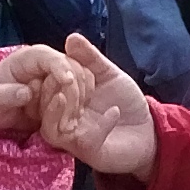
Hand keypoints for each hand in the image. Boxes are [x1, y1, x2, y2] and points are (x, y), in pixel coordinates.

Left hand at [0, 44, 78, 140]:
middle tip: (69, 114)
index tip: (67, 82)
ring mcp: (60, 74)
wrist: (0, 112)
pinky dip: (81, 105)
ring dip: (79, 99)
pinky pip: (83, 92)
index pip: (47, 56)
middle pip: (71, 66)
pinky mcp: (68, 88)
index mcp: (27, 58)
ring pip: (81, 79)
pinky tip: (73, 122)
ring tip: (69, 123)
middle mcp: (47, 62)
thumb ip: (5, 96)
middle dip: (73, 88)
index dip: (59, 66)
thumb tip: (26, 93)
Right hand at [21, 34, 157, 178]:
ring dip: (55, 112)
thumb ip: (90, 58)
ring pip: (51, 129)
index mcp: (64, 100)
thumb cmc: (125, 102)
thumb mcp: (108, 75)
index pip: (44, 86)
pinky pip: (85, 141)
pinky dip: (99, 126)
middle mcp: (63, 120)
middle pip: (42, 108)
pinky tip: (114, 112)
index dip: (52, 73)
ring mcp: (74, 138)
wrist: (148, 131)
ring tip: (71, 96)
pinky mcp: (90, 152)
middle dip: (53, 90)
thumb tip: (71, 37)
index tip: (64, 60)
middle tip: (71, 78)